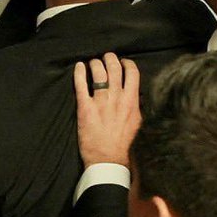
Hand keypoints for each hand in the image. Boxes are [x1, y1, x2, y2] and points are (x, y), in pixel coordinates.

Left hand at [73, 53, 139, 168]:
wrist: (108, 159)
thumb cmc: (123, 144)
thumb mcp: (137, 123)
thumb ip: (135, 106)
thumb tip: (134, 95)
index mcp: (132, 101)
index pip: (133, 73)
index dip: (127, 64)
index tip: (123, 63)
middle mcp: (117, 99)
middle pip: (115, 68)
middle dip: (110, 58)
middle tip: (106, 57)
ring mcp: (101, 102)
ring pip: (99, 73)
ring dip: (96, 64)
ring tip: (93, 63)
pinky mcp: (85, 108)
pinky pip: (82, 85)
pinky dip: (80, 73)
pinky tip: (79, 67)